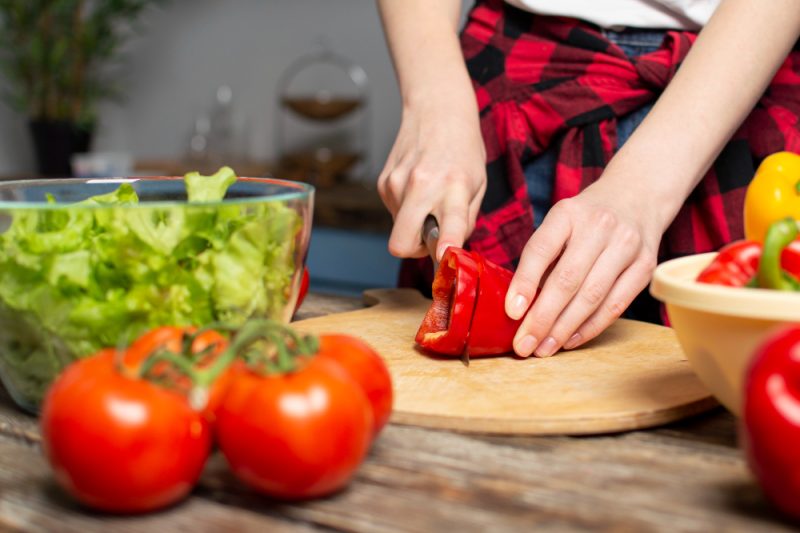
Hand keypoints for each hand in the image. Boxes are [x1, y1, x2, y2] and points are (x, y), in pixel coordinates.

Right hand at [377, 98, 486, 260]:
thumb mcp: (479, 184)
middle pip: (401, 243)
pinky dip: (406, 209)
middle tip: (431, 239)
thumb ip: (466, 221)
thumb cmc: (462, 148)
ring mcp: (397, 184)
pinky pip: (394, 212)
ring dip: (414, 223)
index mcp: (455, 186)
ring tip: (429, 197)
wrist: (437, 109)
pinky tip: (417, 188)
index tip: (444, 256)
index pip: (449, 224)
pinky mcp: (383, 183)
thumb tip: (450, 251)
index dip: (445, 246)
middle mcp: (422, 185)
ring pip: (399, 229)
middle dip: (413, 251)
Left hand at [505, 179, 661, 357]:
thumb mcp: (560, 222)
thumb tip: (519, 306)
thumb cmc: (586, 218)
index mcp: (568, 213)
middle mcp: (600, 226)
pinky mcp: (645, 266)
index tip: (512, 313)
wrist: (638, 196)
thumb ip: (542, 257)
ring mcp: (627, 246)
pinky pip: (615, 305)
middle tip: (523, 346)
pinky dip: (591, 327)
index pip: (541, 249)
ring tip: (543, 349)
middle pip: (567, 280)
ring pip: (592, 297)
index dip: (524, 283)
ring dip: (564, 329)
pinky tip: (570, 340)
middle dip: (542, 318)